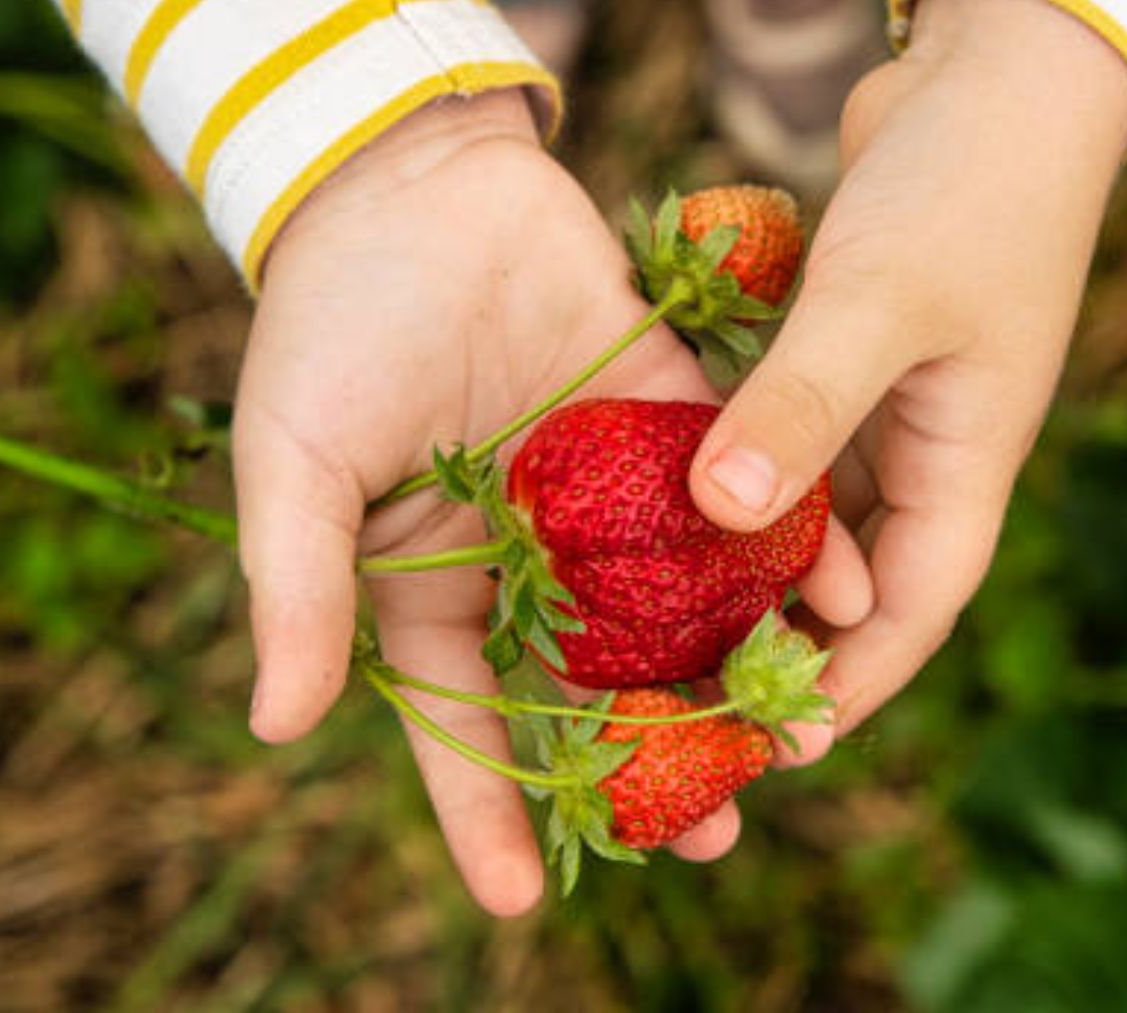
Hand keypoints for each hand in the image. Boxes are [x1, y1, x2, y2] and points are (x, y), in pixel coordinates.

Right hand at [232, 90, 864, 914]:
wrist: (418, 182)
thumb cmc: (332, 323)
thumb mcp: (297, 464)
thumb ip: (302, 589)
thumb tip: (280, 726)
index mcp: (435, 586)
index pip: (467, 722)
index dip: (488, 809)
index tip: (519, 898)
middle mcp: (536, 559)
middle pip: (601, 689)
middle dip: (653, 765)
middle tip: (715, 833)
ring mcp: (612, 497)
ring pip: (686, 612)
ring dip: (744, 677)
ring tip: (802, 746)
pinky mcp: (678, 423)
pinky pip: (744, 504)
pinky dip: (797, 550)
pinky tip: (846, 602)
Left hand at [687, 0, 1126, 759]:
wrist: (1001, 71)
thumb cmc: (967, 183)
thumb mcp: (884, 298)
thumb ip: (806, 404)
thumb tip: (726, 515)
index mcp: (969, 463)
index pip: (912, 613)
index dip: (847, 690)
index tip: (769, 753)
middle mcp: (931, 451)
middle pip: (858, 585)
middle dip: (786, 650)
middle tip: (690, 702)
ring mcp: (891, 404)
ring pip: (815, 520)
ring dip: (752, 570)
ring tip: (660, 628)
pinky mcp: (848, 359)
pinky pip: (788, 445)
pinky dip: (738, 480)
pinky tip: (664, 505)